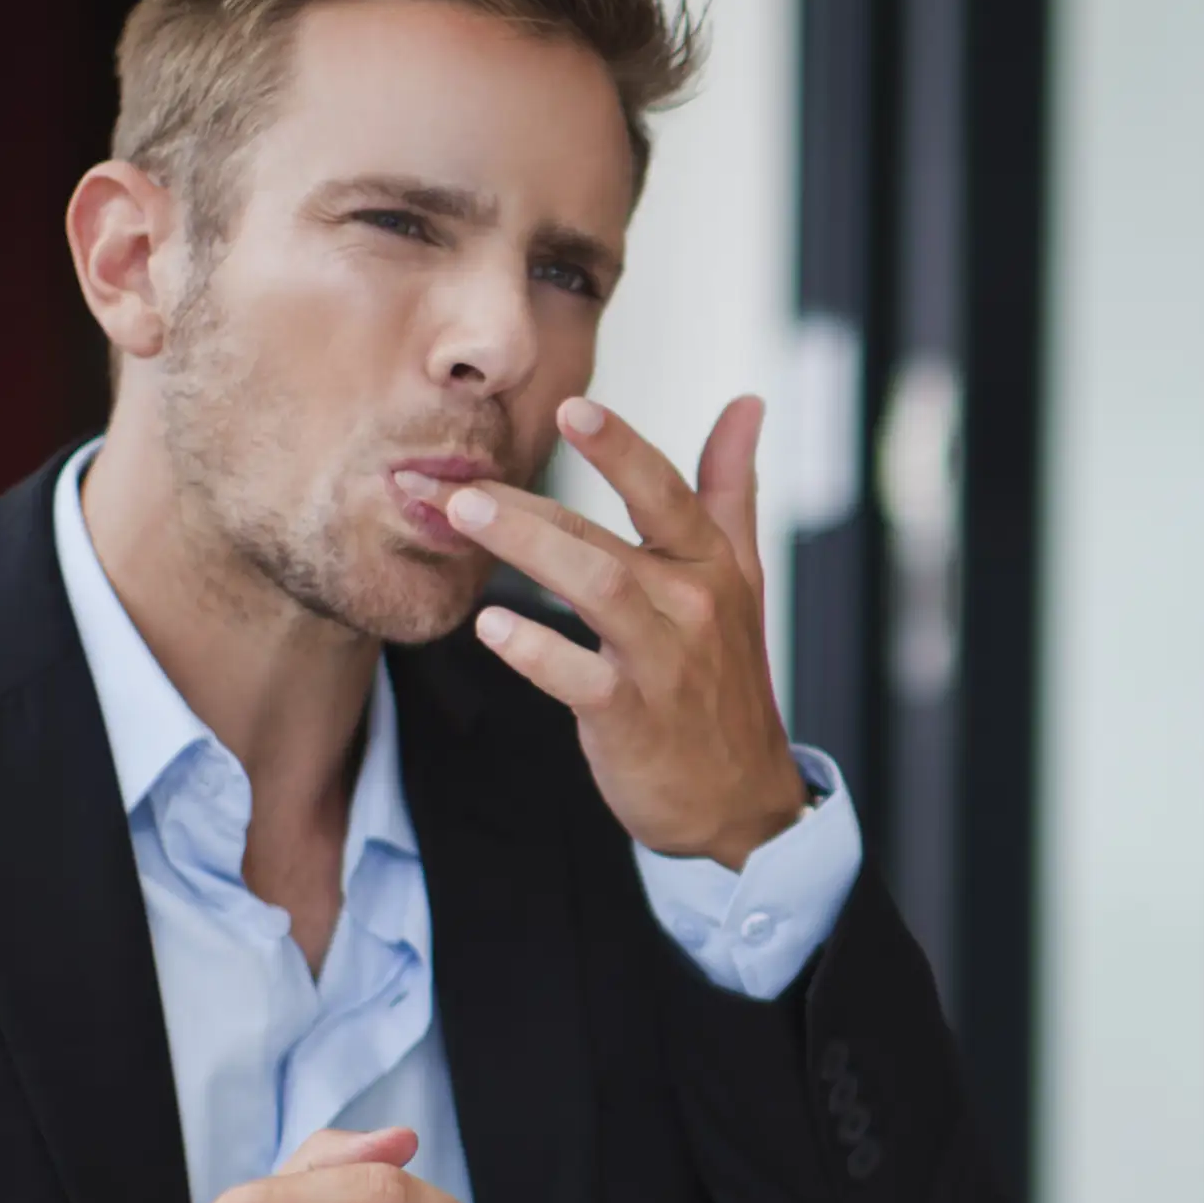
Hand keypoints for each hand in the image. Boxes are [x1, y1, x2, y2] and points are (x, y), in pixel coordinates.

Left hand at [426, 395, 809, 869]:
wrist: (741, 799)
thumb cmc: (726, 679)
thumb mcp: (741, 578)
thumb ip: (730, 489)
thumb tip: (746, 403)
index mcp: (711, 566)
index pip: (667, 493)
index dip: (621, 449)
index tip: (573, 409)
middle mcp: (690, 605)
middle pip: (605, 540)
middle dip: (528, 505)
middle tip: (457, 482)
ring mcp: (662, 662)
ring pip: (595, 589)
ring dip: (527, 549)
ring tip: (462, 518)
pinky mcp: (631, 718)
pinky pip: (578, 677)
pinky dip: (536, 651)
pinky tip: (491, 625)